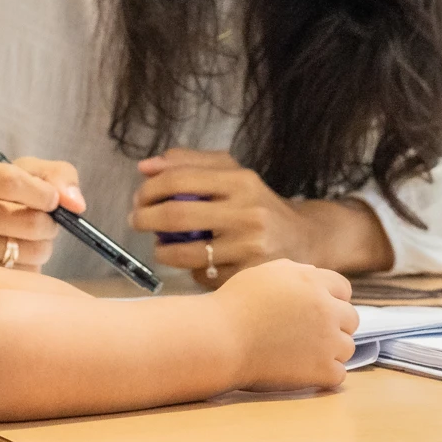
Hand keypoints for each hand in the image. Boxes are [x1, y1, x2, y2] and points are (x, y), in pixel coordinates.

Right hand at [0, 154, 84, 271]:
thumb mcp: (22, 169)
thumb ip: (56, 175)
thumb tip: (77, 205)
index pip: (12, 182)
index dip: (43, 193)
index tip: (52, 200)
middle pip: (29, 223)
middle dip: (50, 223)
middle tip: (45, 221)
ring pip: (30, 252)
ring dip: (43, 245)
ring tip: (30, 237)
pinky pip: (22, 275)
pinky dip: (30, 264)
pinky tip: (16, 254)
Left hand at [130, 148, 392, 285]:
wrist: (305, 239)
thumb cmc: (257, 203)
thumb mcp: (232, 173)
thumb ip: (189, 163)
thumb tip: (145, 167)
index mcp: (242, 181)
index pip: (182, 179)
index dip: (150, 189)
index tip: (138, 197)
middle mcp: (248, 213)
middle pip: (178, 215)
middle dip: (146, 218)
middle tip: (136, 220)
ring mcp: (251, 249)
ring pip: (187, 253)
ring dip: (163, 250)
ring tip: (160, 245)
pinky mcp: (249, 277)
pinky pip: (204, 276)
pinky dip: (191, 269)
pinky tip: (195, 262)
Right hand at [212, 259, 357, 391]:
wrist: (221, 339)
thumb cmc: (235, 305)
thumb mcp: (266, 273)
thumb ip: (297, 272)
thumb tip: (315, 276)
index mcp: (313, 282)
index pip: (344, 289)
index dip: (332, 299)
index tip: (317, 311)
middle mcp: (326, 308)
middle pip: (351, 319)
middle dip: (335, 325)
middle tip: (310, 335)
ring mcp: (327, 340)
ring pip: (347, 347)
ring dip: (331, 351)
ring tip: (304, 354)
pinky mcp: (322, 369)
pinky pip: (338, 374)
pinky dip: (324, 375)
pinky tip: (305, 371)